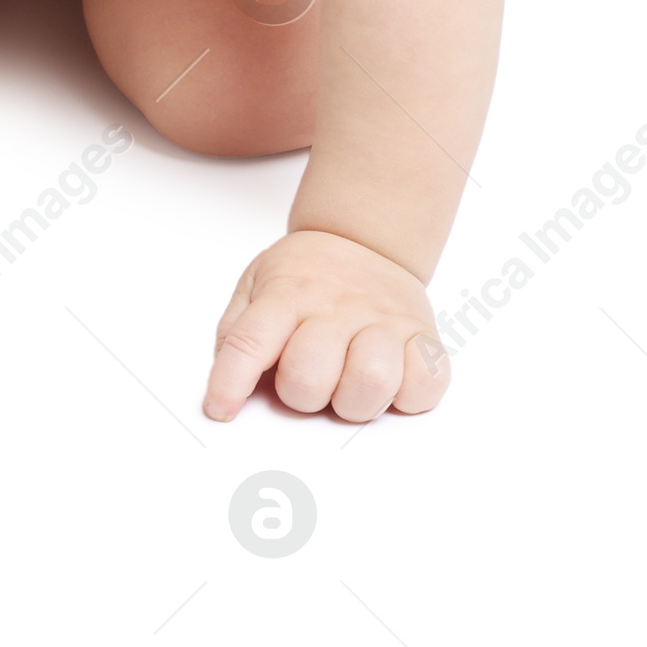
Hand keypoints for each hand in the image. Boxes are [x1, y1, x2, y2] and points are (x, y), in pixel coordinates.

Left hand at [203, 228, 448, 422]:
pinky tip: (392, 381)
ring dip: (354, 400)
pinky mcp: (423, 335)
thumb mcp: (256, 284)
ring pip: (371, 383)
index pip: (249, 341)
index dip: (230, 383)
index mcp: (286, 294)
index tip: (220, 410)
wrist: (363, 237)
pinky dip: (409, 396)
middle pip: (310, 377)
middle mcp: (335, 307)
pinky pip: (426, 384)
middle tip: (307, 381)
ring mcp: (383, 320)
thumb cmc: (306, 275)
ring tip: (348, 383)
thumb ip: (237, 333)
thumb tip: (224, 388)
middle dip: (301, 395)